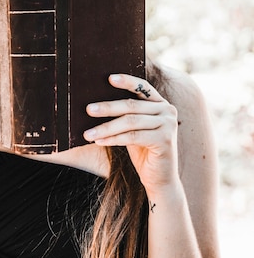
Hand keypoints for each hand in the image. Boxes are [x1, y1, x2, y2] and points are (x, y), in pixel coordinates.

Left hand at [84, 74, 178, 194]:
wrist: (160, 179)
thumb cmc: (143, 150)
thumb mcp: (133, 128)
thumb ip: (125, 114)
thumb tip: (96, 104)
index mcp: (161, 103)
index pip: (142, 87)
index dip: (126, 81)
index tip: (109, 78)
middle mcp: (167, 111)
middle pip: (132, 106)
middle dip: (107, 107)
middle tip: (88, 109)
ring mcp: (168, 125)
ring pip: (130, 122)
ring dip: (106, 127)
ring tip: (88, 132)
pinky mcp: (165, 140)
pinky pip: (133, 136)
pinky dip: (113, 138)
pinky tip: (99, 141)